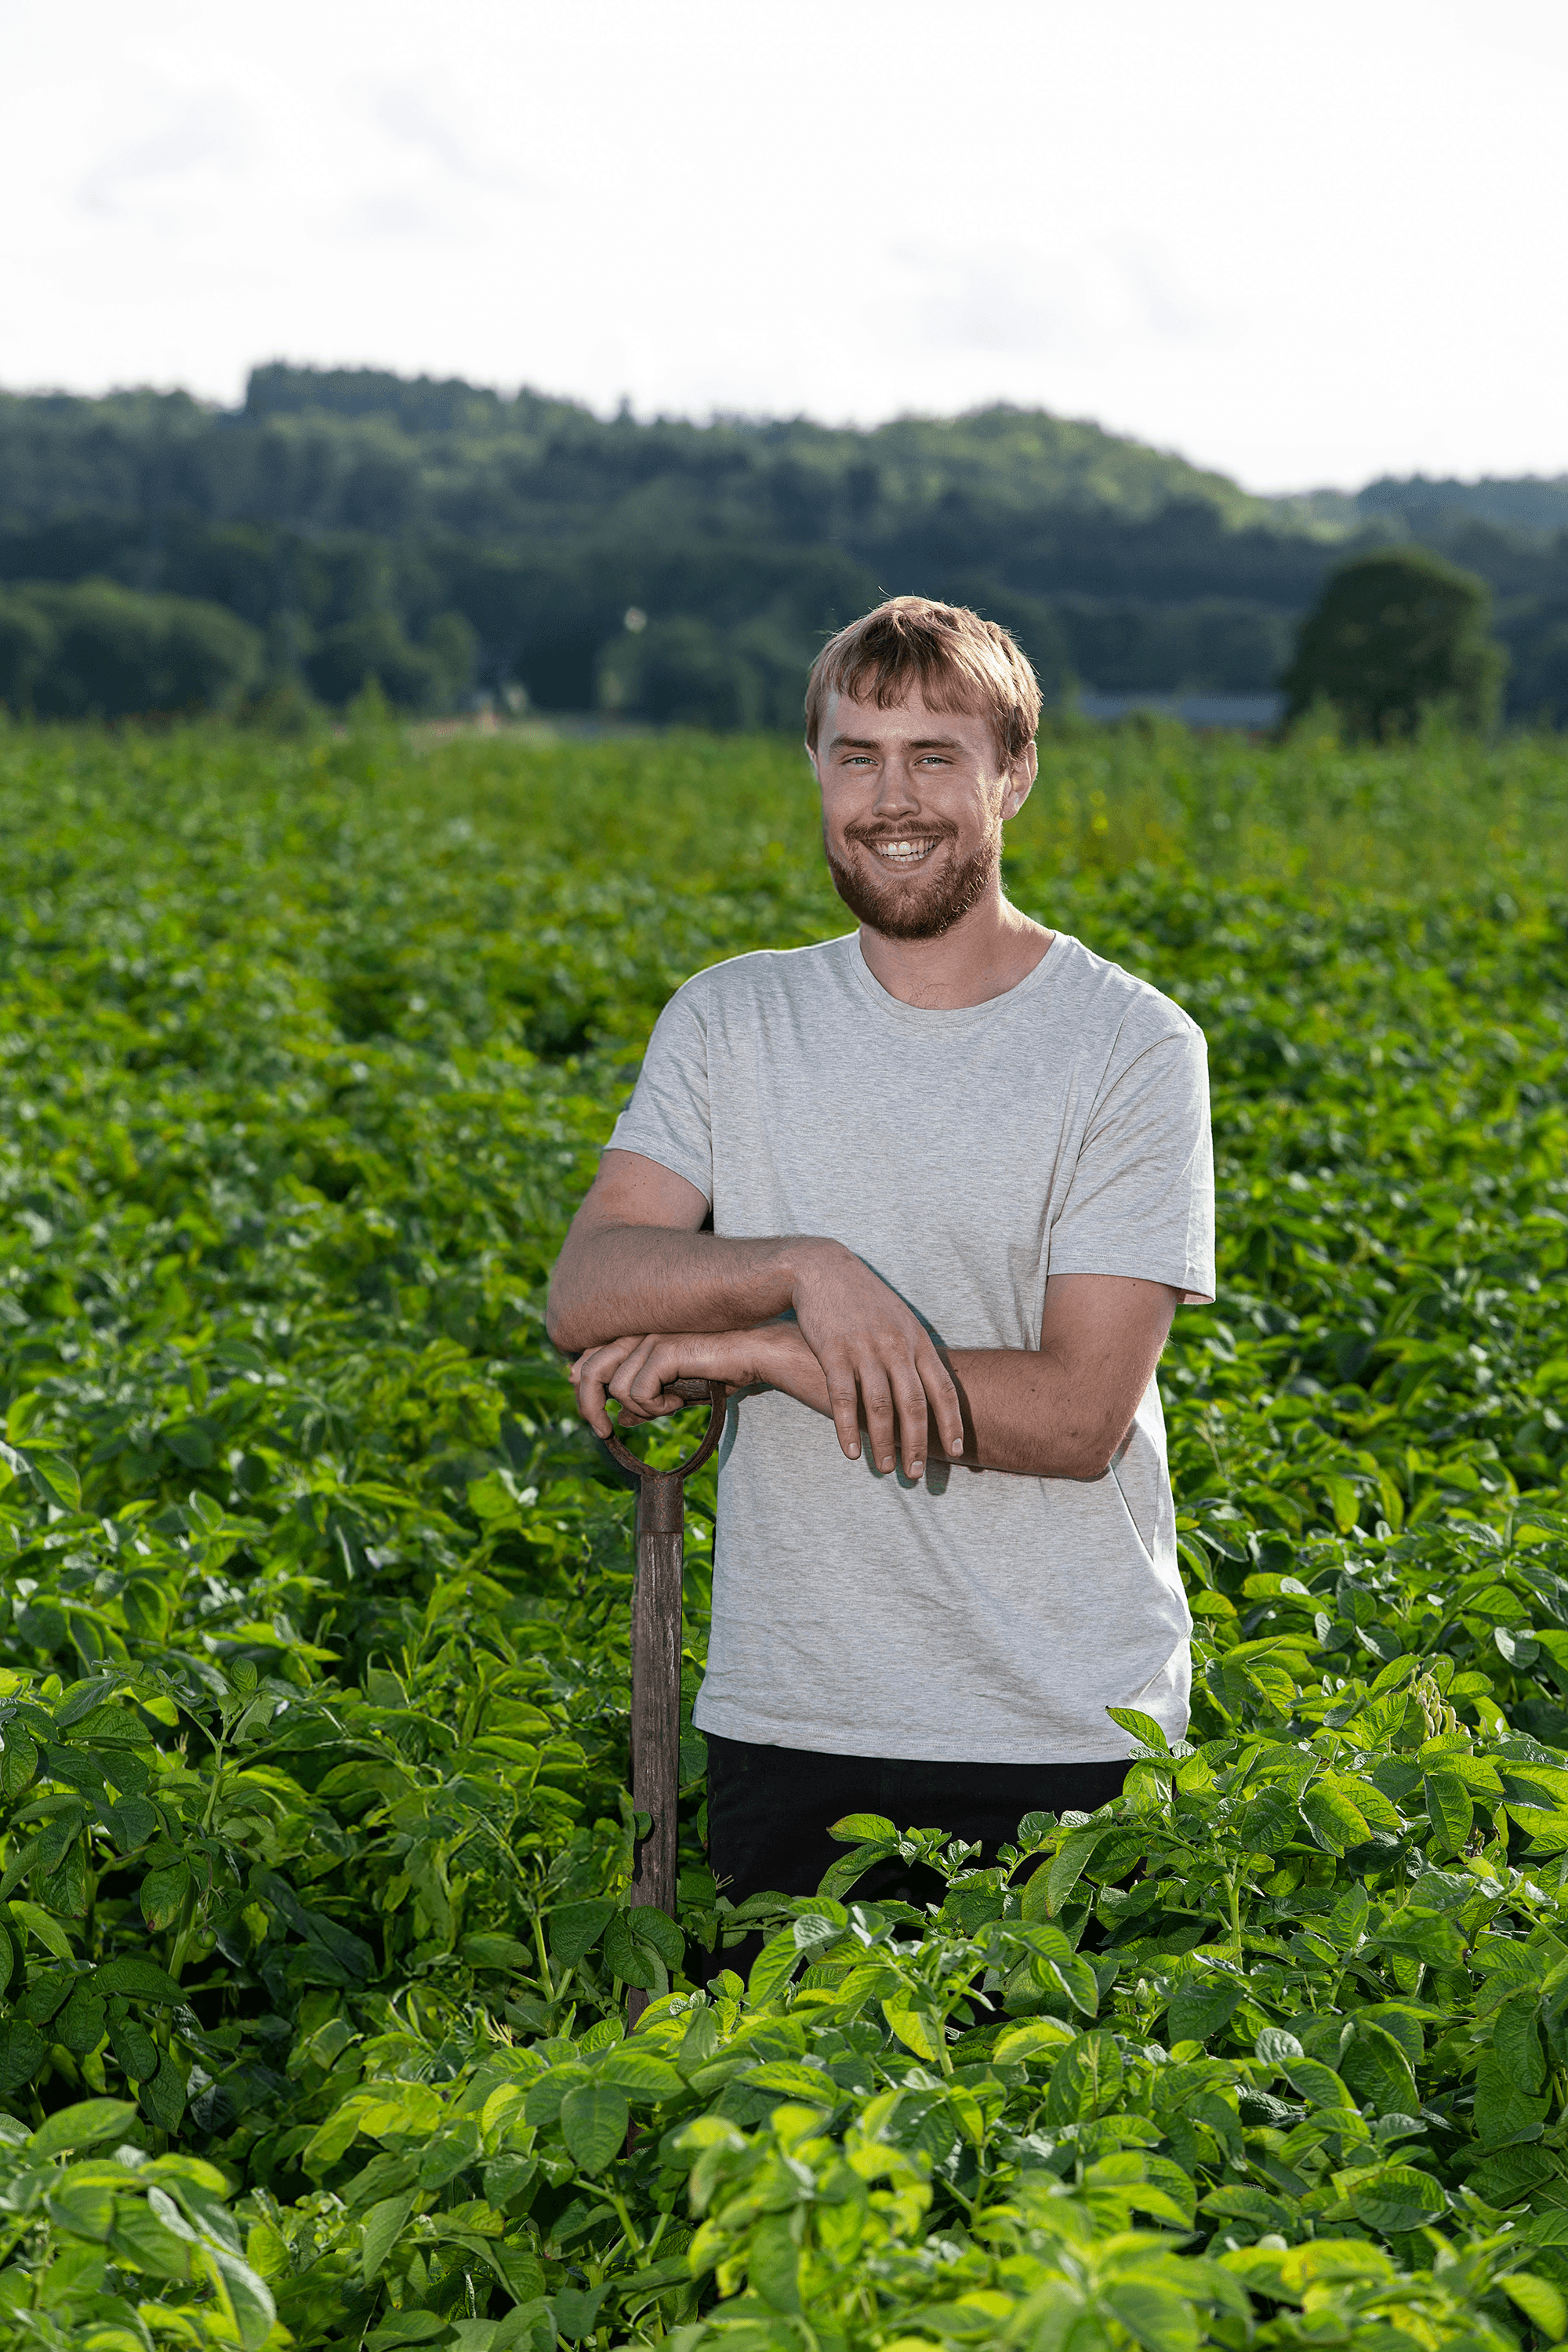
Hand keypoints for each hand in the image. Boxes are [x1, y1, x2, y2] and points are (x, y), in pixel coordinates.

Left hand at [569, 1328, 773, 1439]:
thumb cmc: (717, 1371)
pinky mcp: (664, 1350)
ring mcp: (650, 1339)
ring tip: (668, 1407)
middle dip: (590, 1406)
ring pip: (617, 1388)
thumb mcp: (675, 1393)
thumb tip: (621, 1420)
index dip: (582, 1386)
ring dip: (641, 1408)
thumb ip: (645, 1402)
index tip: (596, 1418)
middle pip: (590, 1370)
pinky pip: (639, 1392)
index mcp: (636, 1337)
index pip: (590, 1357)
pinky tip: (677, 1403)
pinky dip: (656, 1407)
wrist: (751, 1356)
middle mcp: (638, 1333)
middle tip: (603, 1433)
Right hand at [786, 1240, 963, 1479]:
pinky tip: (851, 1452)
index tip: (958, 1452)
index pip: (944, 1389)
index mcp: (918, 1340)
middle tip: (916, 1474)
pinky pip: (843, 1399)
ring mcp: (865, 1349)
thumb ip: (917, 1350)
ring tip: (886, 1469)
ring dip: (884, 1443)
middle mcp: (896, 1346)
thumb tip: (934, 1386)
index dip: (952, 1423)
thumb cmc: (865, 1299)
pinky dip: (848, 1430)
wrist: (823, 1269)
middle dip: (918, 1444)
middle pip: (914, 1405)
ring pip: (880, 1407)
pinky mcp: (833, 1352)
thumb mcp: (901, 1319)